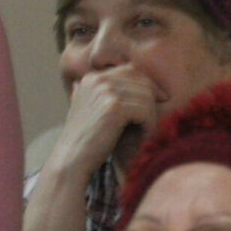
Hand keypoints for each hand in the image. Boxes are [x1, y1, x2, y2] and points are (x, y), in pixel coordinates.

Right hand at [23, 66, 159, 230]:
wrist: (72, 160)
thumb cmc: (86, 141)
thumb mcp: (92, 110)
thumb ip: (104, 95)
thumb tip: (131, 83)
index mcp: (91, 78)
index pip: (130, 70)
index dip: (147, 84)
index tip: (158, 99)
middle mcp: (97, 79)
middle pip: (140, 80)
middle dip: (153, 98)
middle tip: (156, 118)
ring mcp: (105, 91)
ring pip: (146, 96)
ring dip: (152, 115)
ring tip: (148, 131)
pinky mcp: (114, 107)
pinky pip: (145, 110)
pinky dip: (150, 125)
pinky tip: (145, 136)